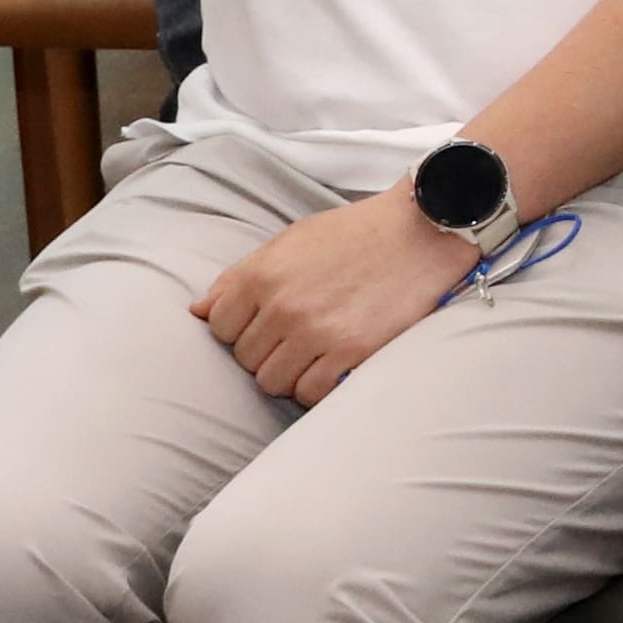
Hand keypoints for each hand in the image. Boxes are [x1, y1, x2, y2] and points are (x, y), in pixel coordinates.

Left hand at [193, 192, 482, 406]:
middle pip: (246, 360)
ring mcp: (317, 332)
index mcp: (262, 276)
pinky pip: (311, 392)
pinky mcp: (351, 351)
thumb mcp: (291, 240)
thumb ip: (241, 275)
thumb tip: (198, 312)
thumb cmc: (357, 233)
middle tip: (299, 335)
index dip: (241, 328)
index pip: (219, 328)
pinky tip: (335, 365)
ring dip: (291, 372)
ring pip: (273, 382)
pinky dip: (319, 385)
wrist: (424, 229)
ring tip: (316, 352)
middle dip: (268, 351)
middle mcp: (283, 306)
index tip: (268, 322)